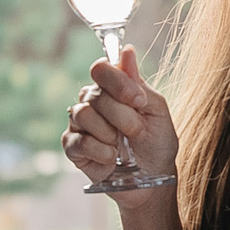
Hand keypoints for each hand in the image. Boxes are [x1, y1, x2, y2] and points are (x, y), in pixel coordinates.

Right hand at [61, 48, 178, 197]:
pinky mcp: (72, 148)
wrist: (153, 179)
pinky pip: (78, 141)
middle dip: (122, 116)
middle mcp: (92, 102)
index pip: (101, 69)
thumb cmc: (156, 143)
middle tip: (136, 132)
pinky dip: (100, 151)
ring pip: (83, 115)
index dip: (118, 83)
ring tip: (122, 147)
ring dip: (109, 134)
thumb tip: (127, 50)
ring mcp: (79, 124)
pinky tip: (111, 158)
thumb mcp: (156, 110)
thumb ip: (138, 82)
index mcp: (112, 88)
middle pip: (94, 94)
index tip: (138, 100)